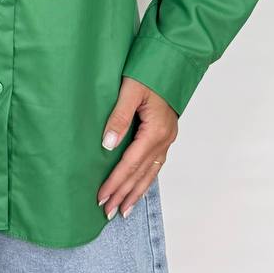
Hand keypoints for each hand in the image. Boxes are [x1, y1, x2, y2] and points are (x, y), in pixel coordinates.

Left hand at [96, 79, 177, 219]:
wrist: (172, 60)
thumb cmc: (149, 72)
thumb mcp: (130, 90)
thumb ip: (119, 117)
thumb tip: (108, 144)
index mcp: (155, 131)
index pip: (130, 164)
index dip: (115, 182)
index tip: (101, 196)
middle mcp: (164, 139)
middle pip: (141, 174)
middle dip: (124, 194)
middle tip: (108, 212)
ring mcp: (167, 138)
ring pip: (151, 173)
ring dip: (136, 192)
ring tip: (124, 210)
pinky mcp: (166, 135)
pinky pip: (156, 164)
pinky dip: (146, 180)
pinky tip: (139, 188)